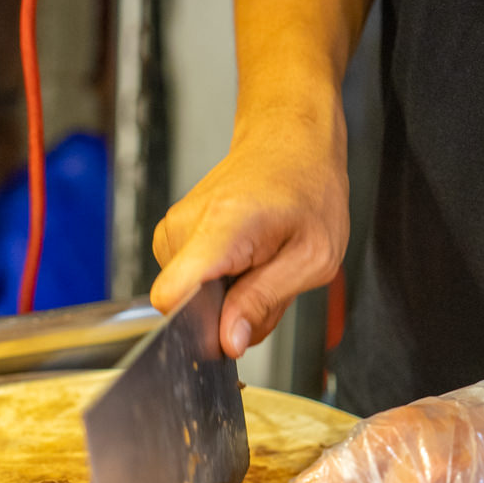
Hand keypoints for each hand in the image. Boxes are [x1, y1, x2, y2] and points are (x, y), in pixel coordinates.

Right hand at [150, 108, 348, 356]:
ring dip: (232, 298)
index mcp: (219, 227)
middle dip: (232, 313)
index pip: (171, 297)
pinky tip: (248, 260)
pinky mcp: (174, 237)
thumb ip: (265, 302)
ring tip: (263, 264)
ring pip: (192, 300)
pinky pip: (193, 284)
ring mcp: (173, 231)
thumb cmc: (308, 187)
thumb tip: (229, 341)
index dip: (200, 327)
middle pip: (189, 308)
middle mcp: (184, 227)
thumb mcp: (312, 257)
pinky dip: (224, 284)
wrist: (289, 141)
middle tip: (271, 277)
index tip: (234, 324)